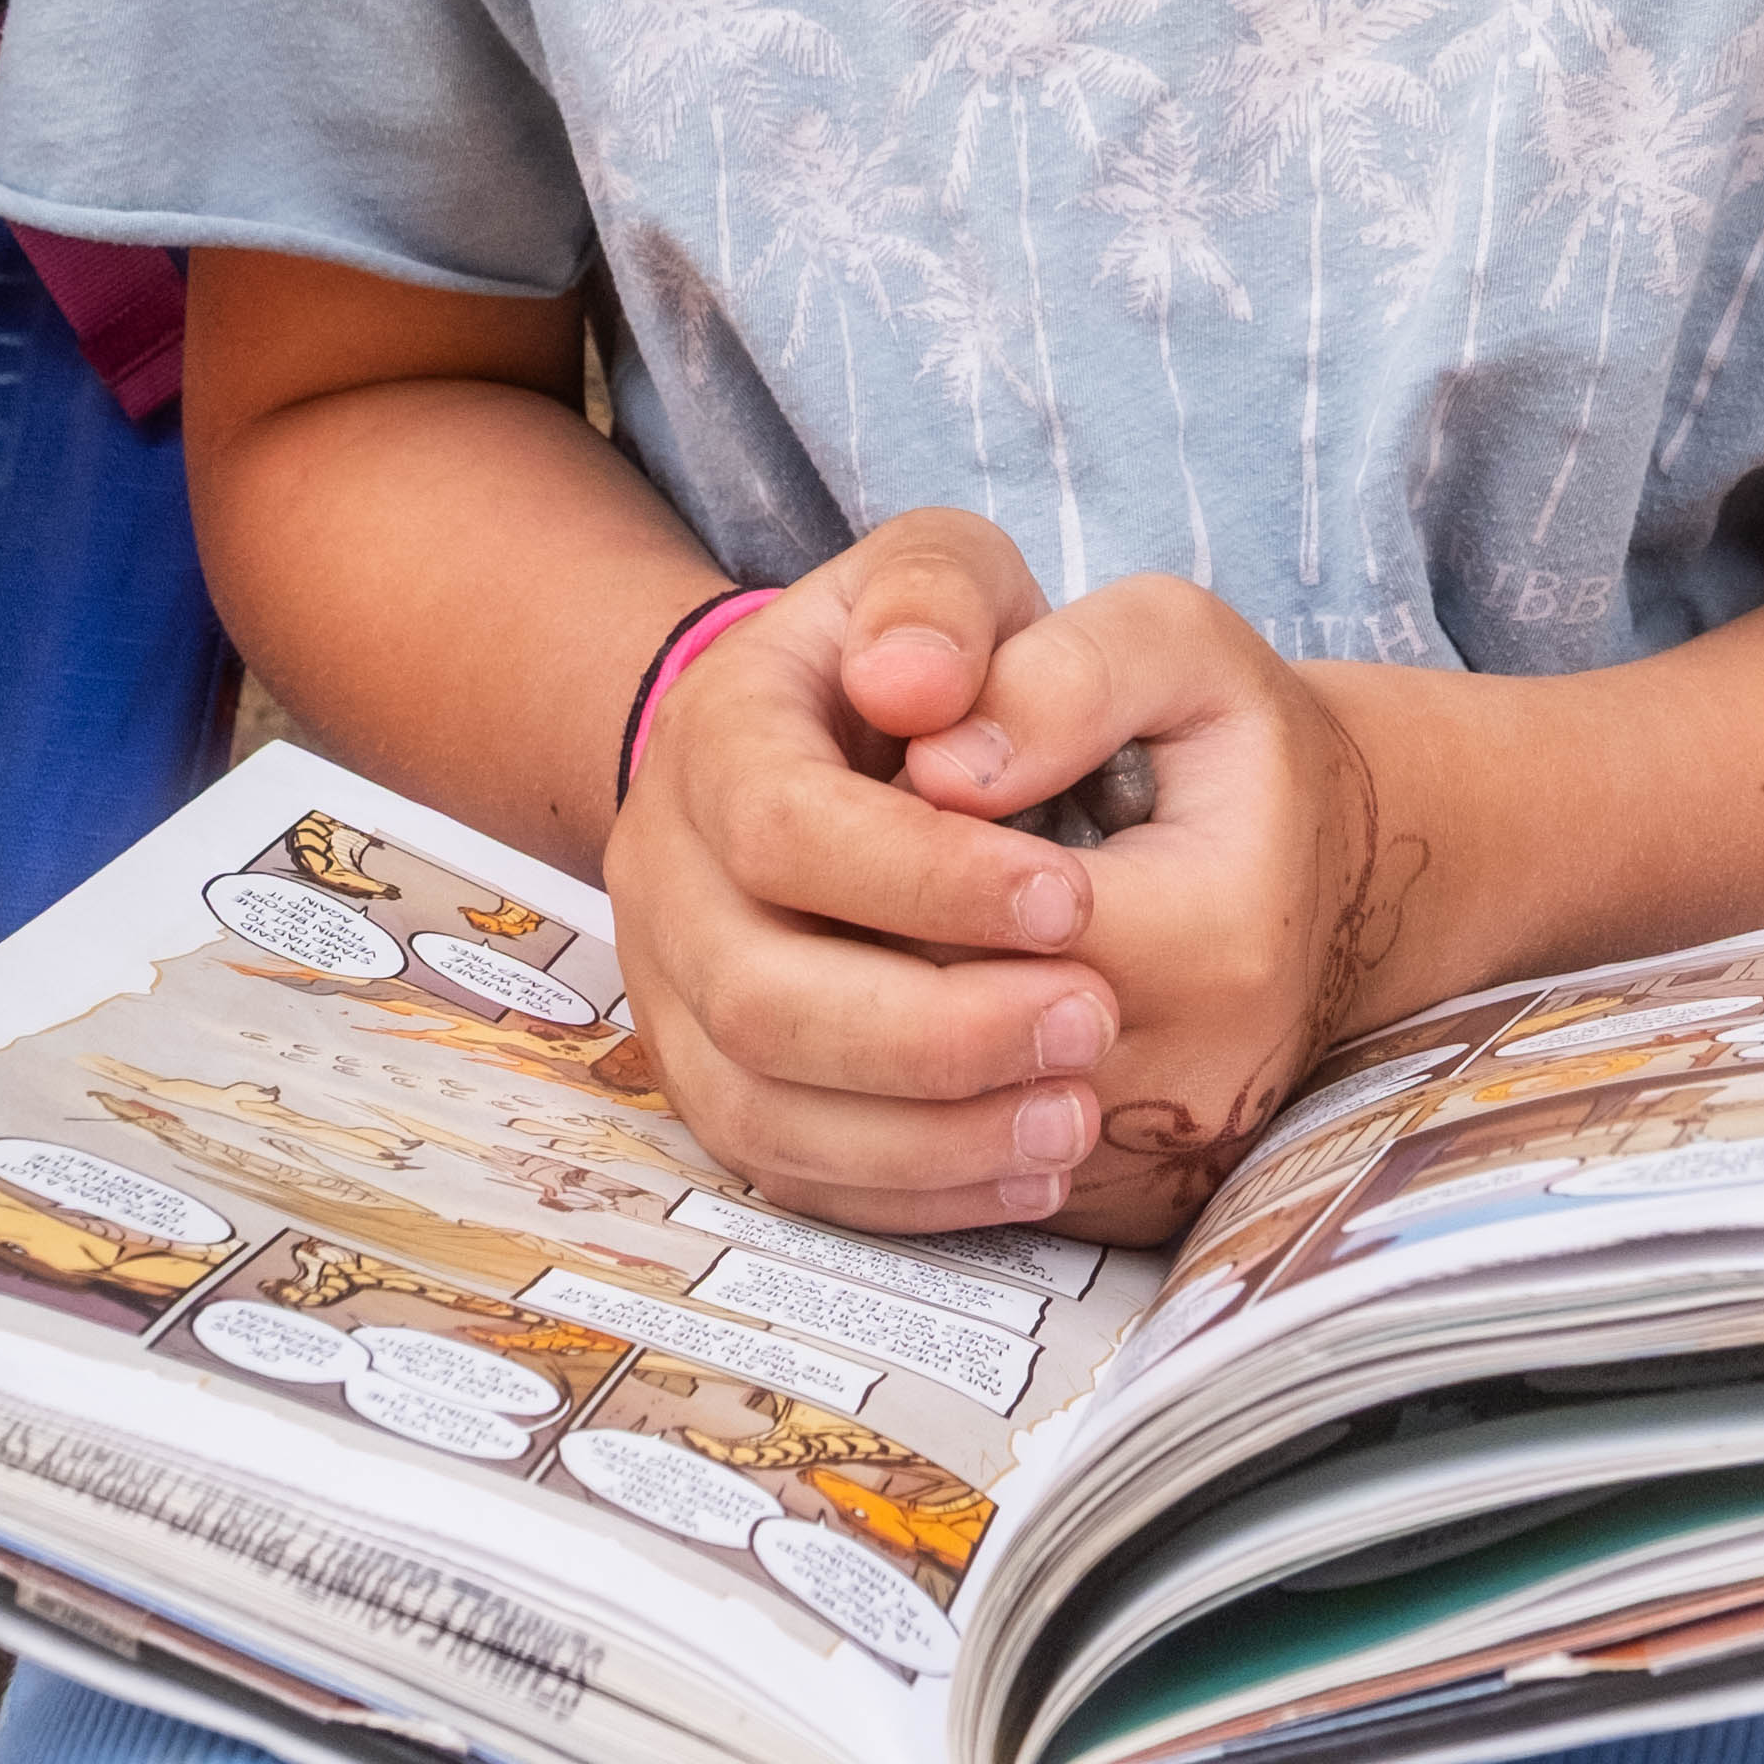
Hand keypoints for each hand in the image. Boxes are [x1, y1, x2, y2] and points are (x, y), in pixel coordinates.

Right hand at [606, 514, 1132, 1233]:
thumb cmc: (916, 659)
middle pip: (761, 997)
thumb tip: (920, 689)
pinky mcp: (720, 1087)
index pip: (786, 830)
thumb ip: (941, 600)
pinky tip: (1026, 1171)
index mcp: (715, 740)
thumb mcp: (939, 572)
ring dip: (927, 1136)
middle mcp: (668, 877)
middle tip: (1095, 1022)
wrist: (827, 743)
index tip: (1070, 897)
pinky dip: (909, 1192)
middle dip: (936, 1030)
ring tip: (1074, 1118)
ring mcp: (678, 996)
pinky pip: (790, 1177)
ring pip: (765, 1113)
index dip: (925, 880)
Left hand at [907, 576, 1419, 1242]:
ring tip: (886, 928)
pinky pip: (950, 1182)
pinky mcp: (1109, 1212)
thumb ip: (1063, 677)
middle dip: (866, 940)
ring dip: (865, 1025)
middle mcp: (1184, 1088)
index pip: (969, 930)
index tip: (900, 785)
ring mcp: (1146, 1169)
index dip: (899, 855)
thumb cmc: (1240, 752)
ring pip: (926, 1126)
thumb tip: (936, 765)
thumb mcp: (1178, 649)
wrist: (1330, 878)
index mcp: (1207, 940)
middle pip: (934, 1039)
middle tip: (871, 865)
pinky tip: (897, 1003)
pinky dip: (891, 1100)